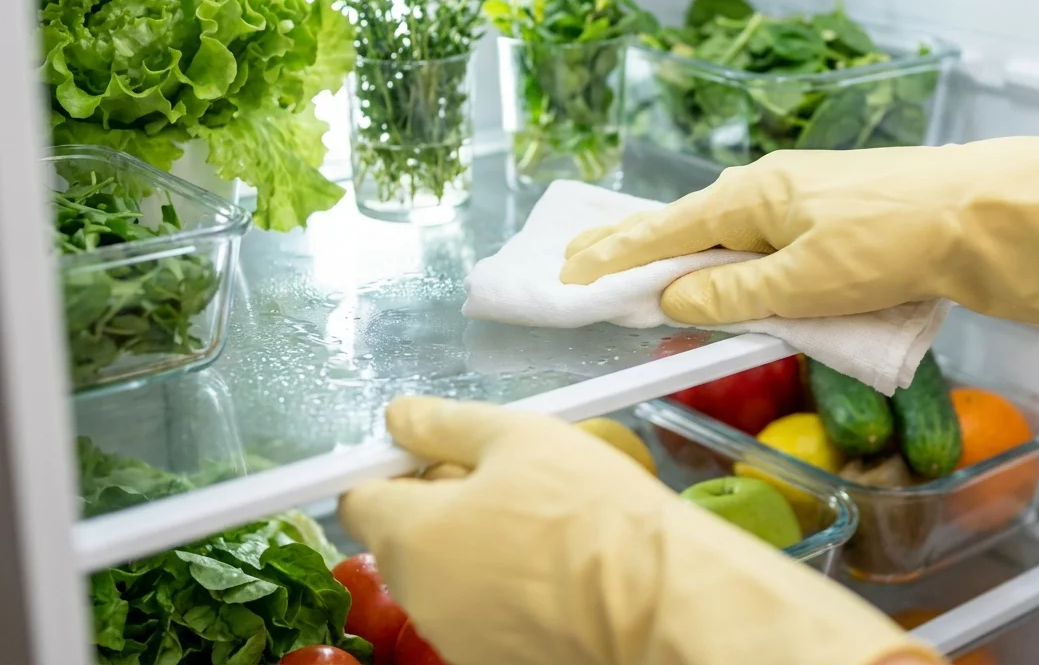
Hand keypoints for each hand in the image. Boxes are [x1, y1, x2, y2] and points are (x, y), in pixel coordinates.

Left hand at [340, 398, 940, 664]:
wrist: (660, 599)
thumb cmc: (588, 510)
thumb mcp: (518, 438)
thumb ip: (447, 424)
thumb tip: (399, 417)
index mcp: (410, 536)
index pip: (360, 498)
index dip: (395, 467)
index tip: (438, 452)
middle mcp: (420, 598)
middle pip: (407, 539)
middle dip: (443, 506)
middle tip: (511, 480)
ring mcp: (458, 639)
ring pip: (450, 578)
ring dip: (478, 548)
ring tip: (546, 525)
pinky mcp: (499, 662)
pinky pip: (488, 614)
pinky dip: (511, 592)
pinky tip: (561, 570)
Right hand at [561, 126, 1038, 346]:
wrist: (980, 217)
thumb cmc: (892, 242)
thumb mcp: (804, 279)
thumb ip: (735, 291)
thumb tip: (675, 294)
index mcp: (752, 197)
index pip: (664, 231)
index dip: (614, 257)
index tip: (568, 274)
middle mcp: (770, 190)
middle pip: (685, 224)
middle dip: (631, 246)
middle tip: (576, 260)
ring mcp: (803, 199)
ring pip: (723, 232)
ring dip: (676, 253)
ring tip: (635, 272)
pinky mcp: (834, 217)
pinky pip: (759, 240)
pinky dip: (723, 257)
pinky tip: (720, 269)